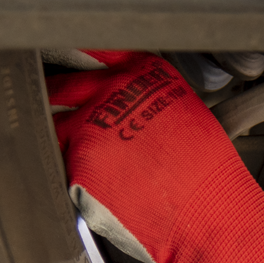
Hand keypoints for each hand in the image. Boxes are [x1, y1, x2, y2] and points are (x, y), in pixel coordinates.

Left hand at [47, 51, 263, 262]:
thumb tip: (127, 105)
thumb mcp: (186, 114)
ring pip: (53, 127)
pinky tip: (98, 190)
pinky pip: (61, 167)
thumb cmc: (209, 175)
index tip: (65, 52)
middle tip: (52, 108)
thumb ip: (147, 99)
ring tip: (80, 162)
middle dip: (53, 96)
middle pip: (63, 85)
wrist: (211, 216)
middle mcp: (113, 91)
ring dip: (57, 140)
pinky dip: (71, 178)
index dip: (77, 49)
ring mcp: (91, 126)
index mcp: (144, 72)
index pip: (97, 46)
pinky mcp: (78, 165)